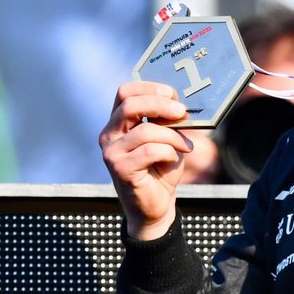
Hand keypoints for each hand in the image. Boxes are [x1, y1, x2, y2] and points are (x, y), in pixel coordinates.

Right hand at [99, 81, 193, 239]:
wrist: (156, 206)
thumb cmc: (161, 168)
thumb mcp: (167, 137)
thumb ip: (167, 119)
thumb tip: (178, 102)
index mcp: (118, 122)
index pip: (125, 92)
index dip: (149, 88)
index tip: (172, 94)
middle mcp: (109, 135)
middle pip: (130, 104)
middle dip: (161, 105)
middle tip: (182, 112)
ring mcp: (111, 152)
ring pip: (145, 130)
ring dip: (173, 136)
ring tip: (184, 146)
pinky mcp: (119, 169)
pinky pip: (150, 150)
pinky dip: (169, 152)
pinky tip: (174, 159)